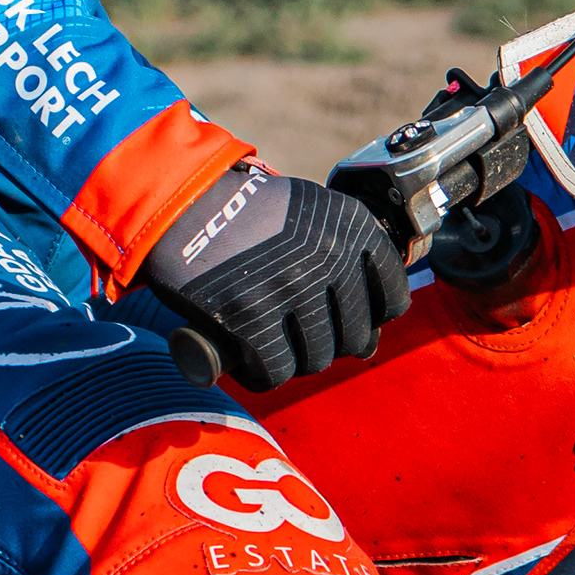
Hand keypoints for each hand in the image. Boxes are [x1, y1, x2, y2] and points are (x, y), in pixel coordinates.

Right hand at [134, 163, 409, 390]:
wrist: (181, 201)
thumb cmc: (248, 212)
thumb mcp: (312, 210)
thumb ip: (347, 257)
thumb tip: (370, 338)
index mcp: (352, 225)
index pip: (393, 298)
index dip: (368, 314)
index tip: (341, 312)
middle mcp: (329, 256)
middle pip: (354, 337)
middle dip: (328, 340)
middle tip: (298, 330)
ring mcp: (290, 288)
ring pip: (316, 359)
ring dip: (294, 358)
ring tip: (272, 340)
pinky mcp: (250, 317)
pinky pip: (275, 371)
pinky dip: (261, 373)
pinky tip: (249, 358)